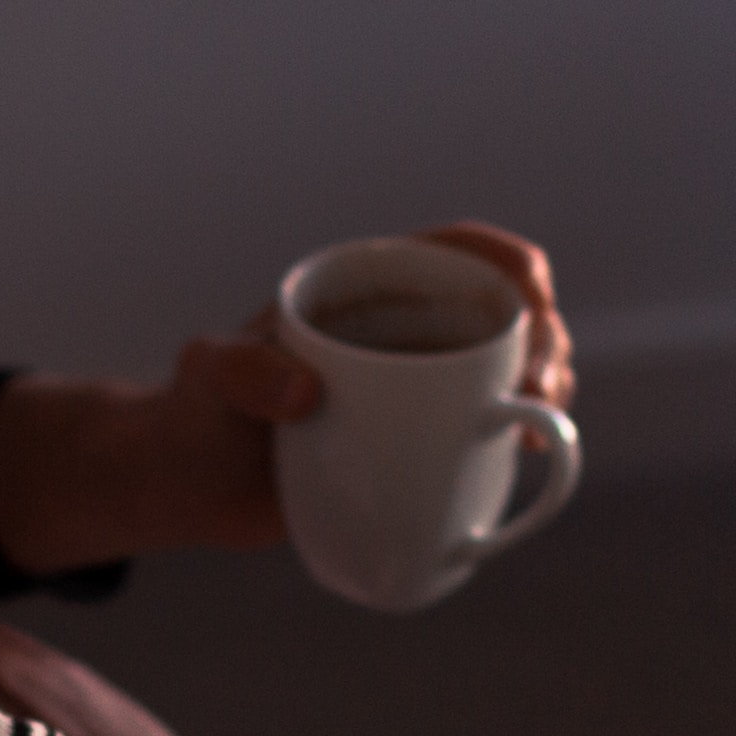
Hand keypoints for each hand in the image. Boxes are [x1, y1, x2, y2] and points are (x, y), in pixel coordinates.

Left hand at [192, 220, 574, 437]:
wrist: (190, 483)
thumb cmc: (197, 409)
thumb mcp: (210, 376)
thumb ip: (246, 373)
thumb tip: (310, 394)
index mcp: (368, 289)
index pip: (458, 251)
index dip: (509, 265)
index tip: (532, 303)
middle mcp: (405, 332)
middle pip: (505, 313)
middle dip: (543, 340)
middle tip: (534, 391)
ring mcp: (419, 392)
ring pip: (510, 373)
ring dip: (545, 389)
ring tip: (537, 426)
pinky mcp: (420, 448)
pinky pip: (486, 434)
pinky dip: (518, 440)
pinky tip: (525, 459)